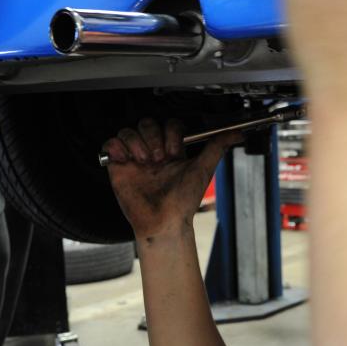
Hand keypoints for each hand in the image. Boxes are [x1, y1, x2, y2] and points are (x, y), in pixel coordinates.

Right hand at [102, 119, 241, 240]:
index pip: (167, 125)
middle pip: (147, 123)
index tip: (175, 151)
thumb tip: (237, 133)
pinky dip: (116, 147)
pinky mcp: (118, 167)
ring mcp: (134, 159)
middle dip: (153, 137)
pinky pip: (109, 144)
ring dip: (136, 143)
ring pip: (128, 131)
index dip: (170, 133)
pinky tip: (127, 160)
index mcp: (171, 151)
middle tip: (159, 159)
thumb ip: (217, 147)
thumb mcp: (203, 169)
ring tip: (144, 162)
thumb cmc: (182, 201)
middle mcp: (152, 152)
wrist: (163, 222)